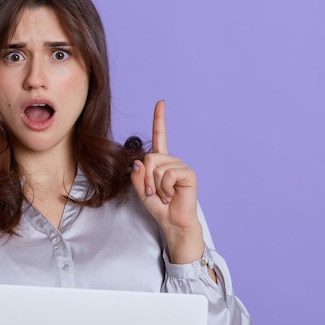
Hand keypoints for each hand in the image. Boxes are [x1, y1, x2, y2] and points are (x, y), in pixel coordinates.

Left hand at [130, 100, 204, 263]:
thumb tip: (138, 162)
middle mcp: (171, 161)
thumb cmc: (159, 206)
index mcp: (161, 161)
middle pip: (148, 158)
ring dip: (154, 186)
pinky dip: (165, 188)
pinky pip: (167, 174)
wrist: (173, 222)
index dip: (160, 119)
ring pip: (156, 167)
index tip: (161, 102)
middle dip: (145, 179)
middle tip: (152, 193)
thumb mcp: (141, 190)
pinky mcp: (188, 173)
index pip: (160, 136)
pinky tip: (172, 195)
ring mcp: (180, 166)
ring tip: (164, 195)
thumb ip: (136, 175)